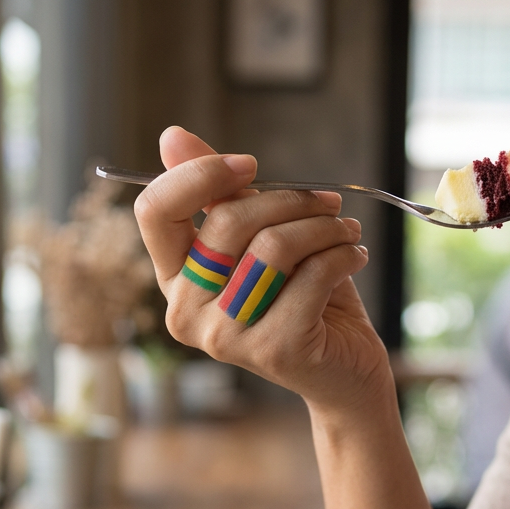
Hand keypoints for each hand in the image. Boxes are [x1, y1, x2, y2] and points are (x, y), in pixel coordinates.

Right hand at [133, 127, 393, 413]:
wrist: (344, 371)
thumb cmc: (301, 300)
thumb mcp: (259, 239)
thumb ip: (219, 194)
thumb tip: (171, 137)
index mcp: (175, 280)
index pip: (155, 211)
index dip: (200, 174)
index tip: (250, 165)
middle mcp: (187, 314)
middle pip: (226, 222)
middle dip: (288, 199)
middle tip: (327, 203)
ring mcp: (227, 337)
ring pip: (273, 246)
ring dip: (323, 226)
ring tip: (345, 231)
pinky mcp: (274, 349)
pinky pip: (311, 275)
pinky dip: (343, 255)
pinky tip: (354, 256)